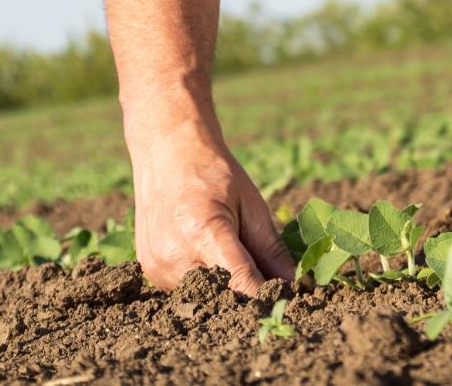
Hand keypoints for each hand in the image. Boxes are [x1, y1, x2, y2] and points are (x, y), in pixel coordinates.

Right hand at [129, 121, 295, 295]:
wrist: (167, 152)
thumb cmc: (213, 173)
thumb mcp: (251, 204)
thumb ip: (272, 250)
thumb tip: (299, 286)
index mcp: (203, 232)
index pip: (243, 284)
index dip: (269, 295)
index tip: (289, 297)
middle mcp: (175, 255)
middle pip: (225, 298)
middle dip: (249, 294)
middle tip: (263, 276)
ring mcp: (158, 267)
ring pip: (206, 300)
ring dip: (225, 290)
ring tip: (228, 254)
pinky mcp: (151, 273)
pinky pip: (187, 292)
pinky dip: (205, 282)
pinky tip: (204, 254)